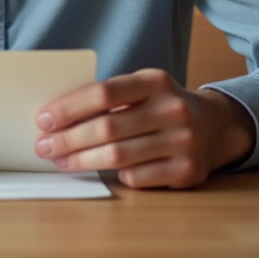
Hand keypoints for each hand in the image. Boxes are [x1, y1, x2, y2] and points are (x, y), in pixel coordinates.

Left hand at [33, 68, 254, 188]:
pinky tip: (100, 170)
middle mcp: (172, 108)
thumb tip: (56, 118)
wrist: (214, 126)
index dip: (69, 107)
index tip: (43, 119)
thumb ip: (108, 98)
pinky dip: (114, 175)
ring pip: (118, 156)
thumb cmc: (162, 106)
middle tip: (44, 147)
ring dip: (81, 161)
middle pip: (107, 127)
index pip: (103, 92)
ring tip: (61, 161)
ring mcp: (182, 141)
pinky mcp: (186, 170)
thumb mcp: (142, 88)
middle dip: (68, 139)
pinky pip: (136, 177)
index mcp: (155, 81)